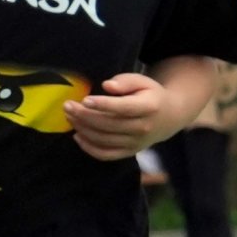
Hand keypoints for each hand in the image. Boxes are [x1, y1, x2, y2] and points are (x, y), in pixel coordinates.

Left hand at [61, 71, 181, 159]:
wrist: (169, 117)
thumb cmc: (150, 95)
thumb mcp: (142, 81)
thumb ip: (125, 81)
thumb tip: (107, 86)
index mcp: (149, 108)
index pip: (123, 108)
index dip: (103, 105)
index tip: (84, 99)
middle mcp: (143, 128)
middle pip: (109, 124)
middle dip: (85, 116)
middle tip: (67, 106)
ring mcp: (136, 143)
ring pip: (104, 139)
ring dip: (83, 129)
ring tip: (69, 116)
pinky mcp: (129, 152)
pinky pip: (106, 154)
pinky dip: (89, 148)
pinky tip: (77, 135)